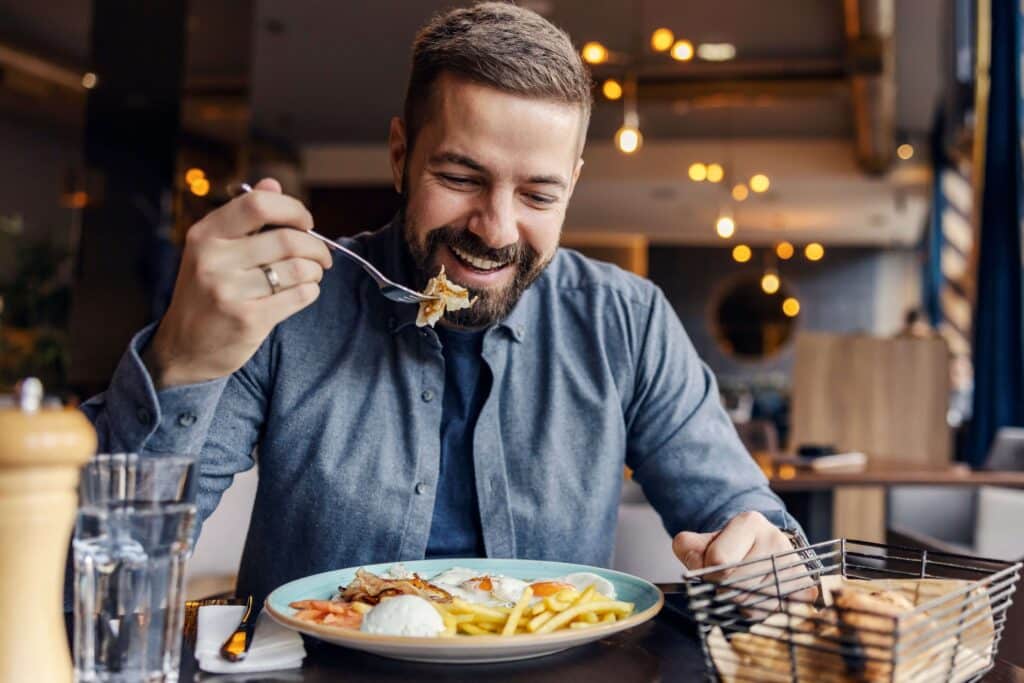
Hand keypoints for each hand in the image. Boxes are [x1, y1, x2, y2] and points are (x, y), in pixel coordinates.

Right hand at [144, 178, 331, 387]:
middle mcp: (213, 260)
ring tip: (311, 275)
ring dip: (315, 271)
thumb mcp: (214, 250)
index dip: (293, 208)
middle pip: (287, 239)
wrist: (184, 349)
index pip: (258, 204)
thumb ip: (244, 217)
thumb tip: (273, 183)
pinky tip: (303, 292)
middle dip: (316, 246)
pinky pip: (299, 296)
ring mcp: (229, 291)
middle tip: (322, 256)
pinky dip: (310, 291)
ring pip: (298, 269)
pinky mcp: (247, 320)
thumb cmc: (207, 292)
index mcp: (205, 235)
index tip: (306, 222)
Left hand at [672, 511, 817, 606]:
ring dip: (740, 605)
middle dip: (724, 592)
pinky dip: (761, 611)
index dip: (708, 574)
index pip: (719, 560)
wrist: (761, 550)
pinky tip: (756, 598)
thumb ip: (687, 549)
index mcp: (749, 522)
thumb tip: (695, 567)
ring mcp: (794, 562)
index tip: (710, 573)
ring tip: (740, 591)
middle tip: (724, 587)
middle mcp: (776, 538)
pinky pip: (776, 610)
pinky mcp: (805, 585)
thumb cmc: (729, 548)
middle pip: (739, 585)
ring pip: (756, 601)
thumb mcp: (702, 542)